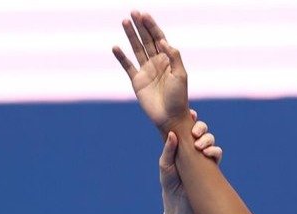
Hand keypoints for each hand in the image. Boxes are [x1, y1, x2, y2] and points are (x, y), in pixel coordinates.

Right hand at [113, 11, 189, 133]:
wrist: (171, 117)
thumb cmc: (179, 97)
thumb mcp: (180, 75)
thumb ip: (173, 56)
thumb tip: (162, 40)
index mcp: (168, 59)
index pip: (158, 38)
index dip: (151, 26)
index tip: (144, 15)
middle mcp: (156, 62)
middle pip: (146, 39)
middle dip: (140, 26)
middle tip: (133, 12)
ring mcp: (146, 71)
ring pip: (137, 48)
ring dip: (131, 35)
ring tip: (124, 21)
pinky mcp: (137, 81)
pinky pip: (127, 66)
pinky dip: (121, 57)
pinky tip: (115, 47)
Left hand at [161, 109, 221, 213]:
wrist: (181, 206)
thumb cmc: (169, 184)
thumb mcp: (165, 165)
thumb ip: (168, 150)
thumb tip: (172, 134)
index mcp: (180, 144)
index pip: (186, 127)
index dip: (190, 118)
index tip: (191, 113)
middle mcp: (193, 148)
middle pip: (201, 130)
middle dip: (201, 127)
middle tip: (195, 132)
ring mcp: (203, 157)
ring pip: (210, 140)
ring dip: (207, 139)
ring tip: (200, 145)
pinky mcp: (212, 167)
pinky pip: (217, 153)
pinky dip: (214, 150)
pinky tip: (207, 153)